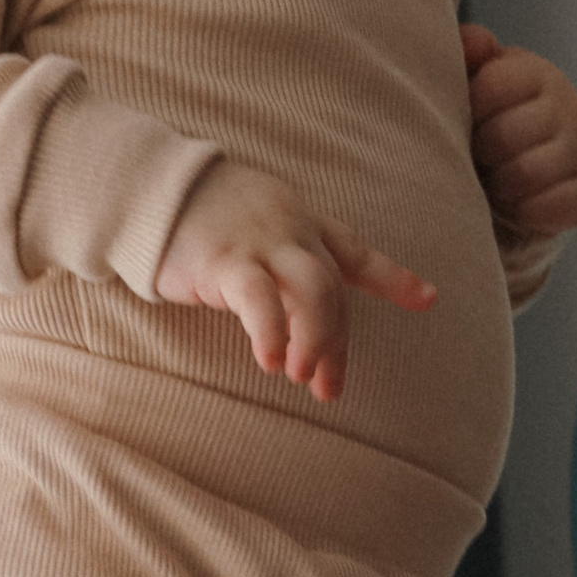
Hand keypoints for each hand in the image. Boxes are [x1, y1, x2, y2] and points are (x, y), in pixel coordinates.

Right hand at [154, 156, 433, 400]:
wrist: (148, 187)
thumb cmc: (198, 216)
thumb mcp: (252, 231)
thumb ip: (280, 266)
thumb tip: (297, 320)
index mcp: (301, 224)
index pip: (355, 252)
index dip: (394, 278)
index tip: (428, 300)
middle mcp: (291, 232)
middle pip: (334, 289)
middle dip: (336, 342)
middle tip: (328, 389)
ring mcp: (261, 243)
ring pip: (314, 290)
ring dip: (317, 338)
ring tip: (302, 377)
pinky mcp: (225, 259)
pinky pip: (259, 297)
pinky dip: (272, 331)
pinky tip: (271, 361)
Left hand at [461, 25, 576, 243]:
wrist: (521, 181)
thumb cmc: (489, 125)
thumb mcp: (472, 84)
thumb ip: (467, 56)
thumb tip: (475, 41)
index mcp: (535, 73)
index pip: (493, 84)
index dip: (471, 109)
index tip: (470, 118)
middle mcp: (568, 106)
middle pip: (504, 136)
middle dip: (482, 153)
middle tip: (480, 156)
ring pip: (524, 174)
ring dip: (499, 185)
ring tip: (496, 180)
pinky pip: (545, 207)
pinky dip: (523, 211)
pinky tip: (519, 203)